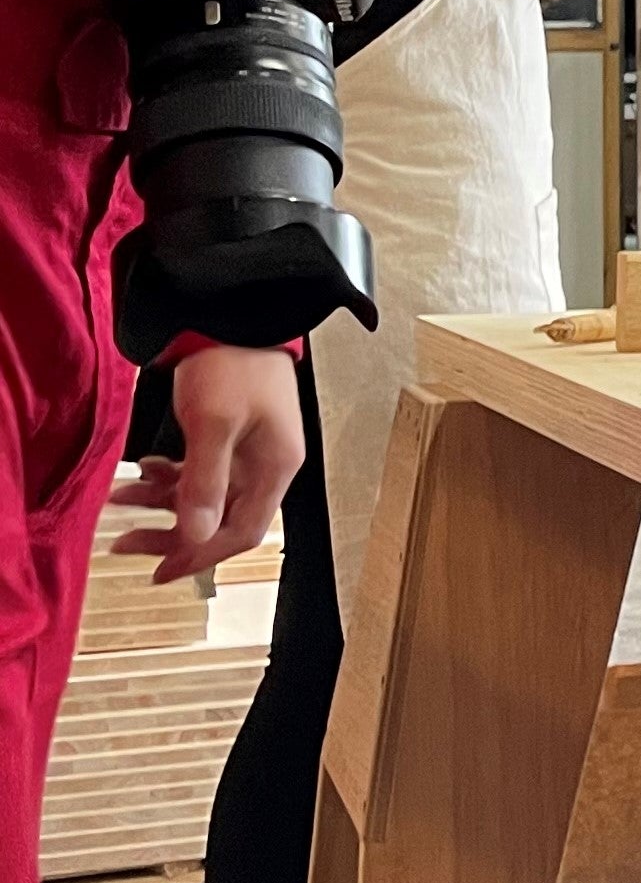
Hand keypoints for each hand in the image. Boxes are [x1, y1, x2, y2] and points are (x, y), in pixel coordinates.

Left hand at [110, 345, 302, 582]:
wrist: (235, 313)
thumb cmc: (233, 364)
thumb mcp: (213, 423)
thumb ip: (206, 482)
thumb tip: (197, 536)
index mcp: (276, 468)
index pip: (242, 533)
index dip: (200, 555)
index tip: (159, 569)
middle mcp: (267, 466)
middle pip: (222, 519)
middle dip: (174, 534)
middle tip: (128, 542)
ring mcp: (250, 451)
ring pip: (206, 496)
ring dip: (164, 503)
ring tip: (122, 498)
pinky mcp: (232, 435)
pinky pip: (201, 472)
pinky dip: (171, 477)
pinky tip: (147, 469)